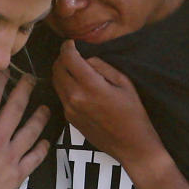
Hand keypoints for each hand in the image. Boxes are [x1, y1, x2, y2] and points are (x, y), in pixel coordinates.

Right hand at [0, 73, 49, 188]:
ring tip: (45, 107)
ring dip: (39, 118)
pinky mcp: (18, 172)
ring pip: (30, 131)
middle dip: (24, 91)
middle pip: (15, 109)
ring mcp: (11, 154)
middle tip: (32, 79)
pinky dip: (42, 149)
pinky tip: (47, 142)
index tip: (5, 71)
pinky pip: (34, 158)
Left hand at [52, 40, 162, 166]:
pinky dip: (65, 84)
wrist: (131, 146)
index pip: (69, 58)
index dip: (68, 46)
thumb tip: (86, 58)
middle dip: (62, 57)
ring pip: (55, 81)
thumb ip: (103, 67)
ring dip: (61, 70)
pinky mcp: (69, 118)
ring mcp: (69, 109)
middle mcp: (75, 97)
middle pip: (57, 68)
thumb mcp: (125, 83)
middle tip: (73, 54)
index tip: (72, 42)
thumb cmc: (133, 114)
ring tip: (75, 68)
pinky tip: (78, 85)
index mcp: (90, 86)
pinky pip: (60, 94)